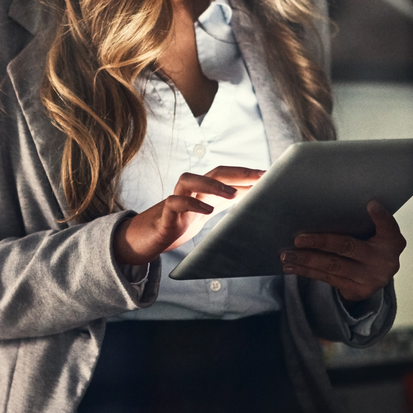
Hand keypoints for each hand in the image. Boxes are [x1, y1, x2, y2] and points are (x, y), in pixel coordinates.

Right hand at [113, 167, 262, 265]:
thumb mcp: (203, 214)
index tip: (269, 174)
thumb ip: (223, 205)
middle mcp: (188, 191)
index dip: (246, 173)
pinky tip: (207, 211)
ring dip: (212, 184)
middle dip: (237, 172)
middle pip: (213, 172)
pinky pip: (175, 202)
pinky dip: (191, 203)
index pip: (225, 175)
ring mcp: (175, 200)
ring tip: (233, 194)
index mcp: (201, 191)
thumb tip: (253, 202)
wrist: (143, 240)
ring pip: (189, 179)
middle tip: (260, 177)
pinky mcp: (164, 215)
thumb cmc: (176, 225)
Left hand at [280, 200, 405, 301]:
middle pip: (347, 247)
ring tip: (286, 255)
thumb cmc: (372, 245)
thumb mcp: (378, 232)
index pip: (388, 226)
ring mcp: (370, 279)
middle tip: (297, 240)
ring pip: (333, 267)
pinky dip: (307, 271)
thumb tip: (343, 203)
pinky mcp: (357, 291)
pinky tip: (292, 266)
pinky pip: (327, 279)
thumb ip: (367, 220)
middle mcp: (384, 261)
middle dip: (320, 243)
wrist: (378, 276)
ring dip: (306, 260)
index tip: (371, 204)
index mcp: (391, 241)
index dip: (381, 217)